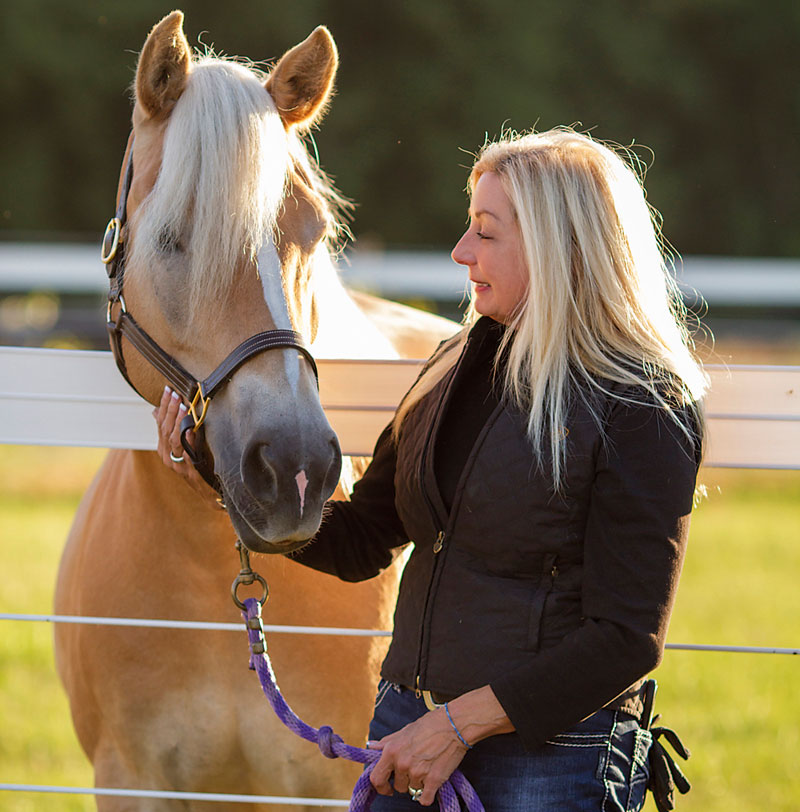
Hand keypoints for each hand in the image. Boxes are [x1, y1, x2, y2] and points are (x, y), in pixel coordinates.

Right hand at [152, 386, 221, 505]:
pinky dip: (187, 440)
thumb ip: (172, 429)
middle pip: (164, 429)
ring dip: (177, 421)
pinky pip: (186, 454)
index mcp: (164, 449)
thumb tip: (156, 411)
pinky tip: (191, 429)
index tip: (168, 389)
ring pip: (173, 439)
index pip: (160, 423)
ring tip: (183, 406)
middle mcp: (167, 456)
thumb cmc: (197, 467)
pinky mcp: (189, 472)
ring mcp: (176, 465)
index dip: (164, 406)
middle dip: (169, 409)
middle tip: (175, 393)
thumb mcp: (183, 446)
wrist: (208, 492)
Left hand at [368, 708, 467, 805]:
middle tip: (414, 771)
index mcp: (392, 751)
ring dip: (418, 784)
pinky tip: (431, 784)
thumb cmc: (429, 725)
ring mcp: (417, 773)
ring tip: (427, 768)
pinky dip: (428, 795)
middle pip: (397, 787)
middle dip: (404, 782)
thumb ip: (387, 742)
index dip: (380, 786)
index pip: (376, 778)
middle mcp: (402, 763)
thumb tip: (370, 746)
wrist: (453, 726)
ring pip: (412, 790)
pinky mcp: (433, 780)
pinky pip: (425, 799)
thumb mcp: (404, 731)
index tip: (387, 787)